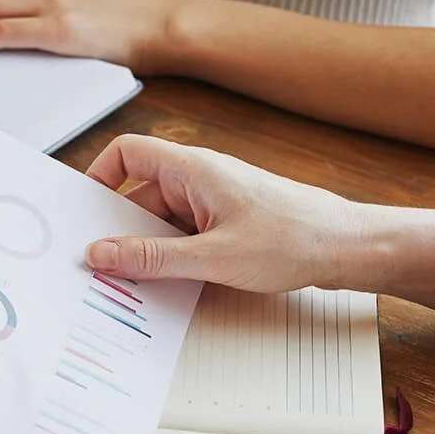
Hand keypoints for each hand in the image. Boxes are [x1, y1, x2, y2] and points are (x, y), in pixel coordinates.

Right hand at [83, 134, 364, 290]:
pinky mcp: (226, 222)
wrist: (349, 248)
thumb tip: (101, 255)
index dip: (99, 177)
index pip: (127, 152)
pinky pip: (183, 235)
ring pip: (160, 220)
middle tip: (106, 263)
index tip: (86, 214)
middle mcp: (199, 179)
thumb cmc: (295, 238)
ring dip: (148, 249)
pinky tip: (173, 281)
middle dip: (121, 230)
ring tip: (142, 280)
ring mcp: (213, 201)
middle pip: (139, 195)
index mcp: (192, 169)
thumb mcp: (213, 256)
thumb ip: (151, 258)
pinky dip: (172, 256)